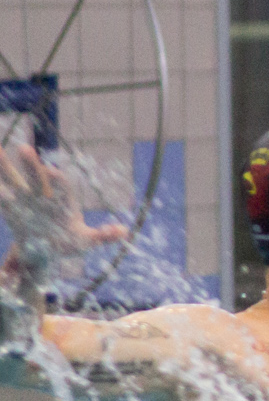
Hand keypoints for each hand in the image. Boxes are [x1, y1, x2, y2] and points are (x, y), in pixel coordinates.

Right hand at [0, 145, 127, 292]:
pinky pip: (1, 197)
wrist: (47, 251)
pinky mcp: (11, 209)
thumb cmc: (70, 242)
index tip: (52, 174)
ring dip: (4, 167)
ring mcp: (25, 199)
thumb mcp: (87, 241)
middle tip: (23, 148)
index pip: (61, 184)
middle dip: (30, 164)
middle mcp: (43, 193)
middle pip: (37, 176)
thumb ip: (103, 236)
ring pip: (14, 180)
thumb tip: (124, 231)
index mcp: (63, 197)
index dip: (57, 179)